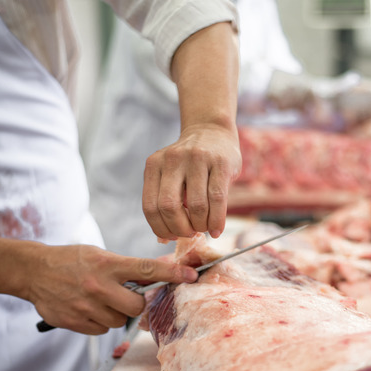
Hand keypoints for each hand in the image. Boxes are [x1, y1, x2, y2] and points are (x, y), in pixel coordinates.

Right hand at [28, 245, 197, 334]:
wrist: (33, 271)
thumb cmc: (71, 260)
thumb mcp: (100, 255)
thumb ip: (126, 267)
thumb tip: (159, 273)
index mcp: (107, 264)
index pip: (147, 269)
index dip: (172, 273)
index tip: (191, 276)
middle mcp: (98, 286)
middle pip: (136, 306)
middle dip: (136, 303)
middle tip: (124, 294)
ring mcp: (85, 306)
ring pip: (119, 320)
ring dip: (115, 313)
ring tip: (100, 299)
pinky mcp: (74, 322)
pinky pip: (101, 330)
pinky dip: (99, 321)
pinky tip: (88, 308)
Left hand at [142, 124, 241, 240]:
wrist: (212, 131)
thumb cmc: (191, 163)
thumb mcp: (171, 176)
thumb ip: (165, 202)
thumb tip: (162, 239)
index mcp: (154, 164)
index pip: (150, 207)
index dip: (161, 228)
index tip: (172, 236)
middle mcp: (172, 159)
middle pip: (169, 207)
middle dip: (180, 229)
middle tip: (189, 233)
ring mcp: (197, 158)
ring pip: (196, 205)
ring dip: (201, 225)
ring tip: (204, 228)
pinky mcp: (220, 162)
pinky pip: (218, 199)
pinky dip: (217, 220)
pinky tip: (216, 229)